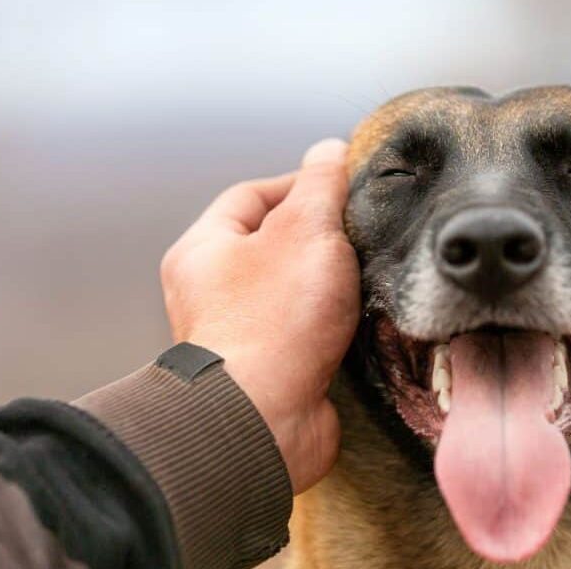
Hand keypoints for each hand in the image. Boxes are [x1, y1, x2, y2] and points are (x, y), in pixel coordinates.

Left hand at [159, 139, 359, 493]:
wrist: (264, 420)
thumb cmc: (275, 322)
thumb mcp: (306, 230)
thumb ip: (321, 185)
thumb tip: (330, 150)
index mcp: (205, 250)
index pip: (253, 195)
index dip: (301, 184)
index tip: (344, 187)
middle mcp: (213, 292)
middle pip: (275, 244)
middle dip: (321, 238)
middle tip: (360, 236)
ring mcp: (241, 334)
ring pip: (294, 291)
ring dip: (332, 286)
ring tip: (365, 279)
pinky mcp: (271, 371)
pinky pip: (307, 333)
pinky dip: (335, 326)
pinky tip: (361, 323)